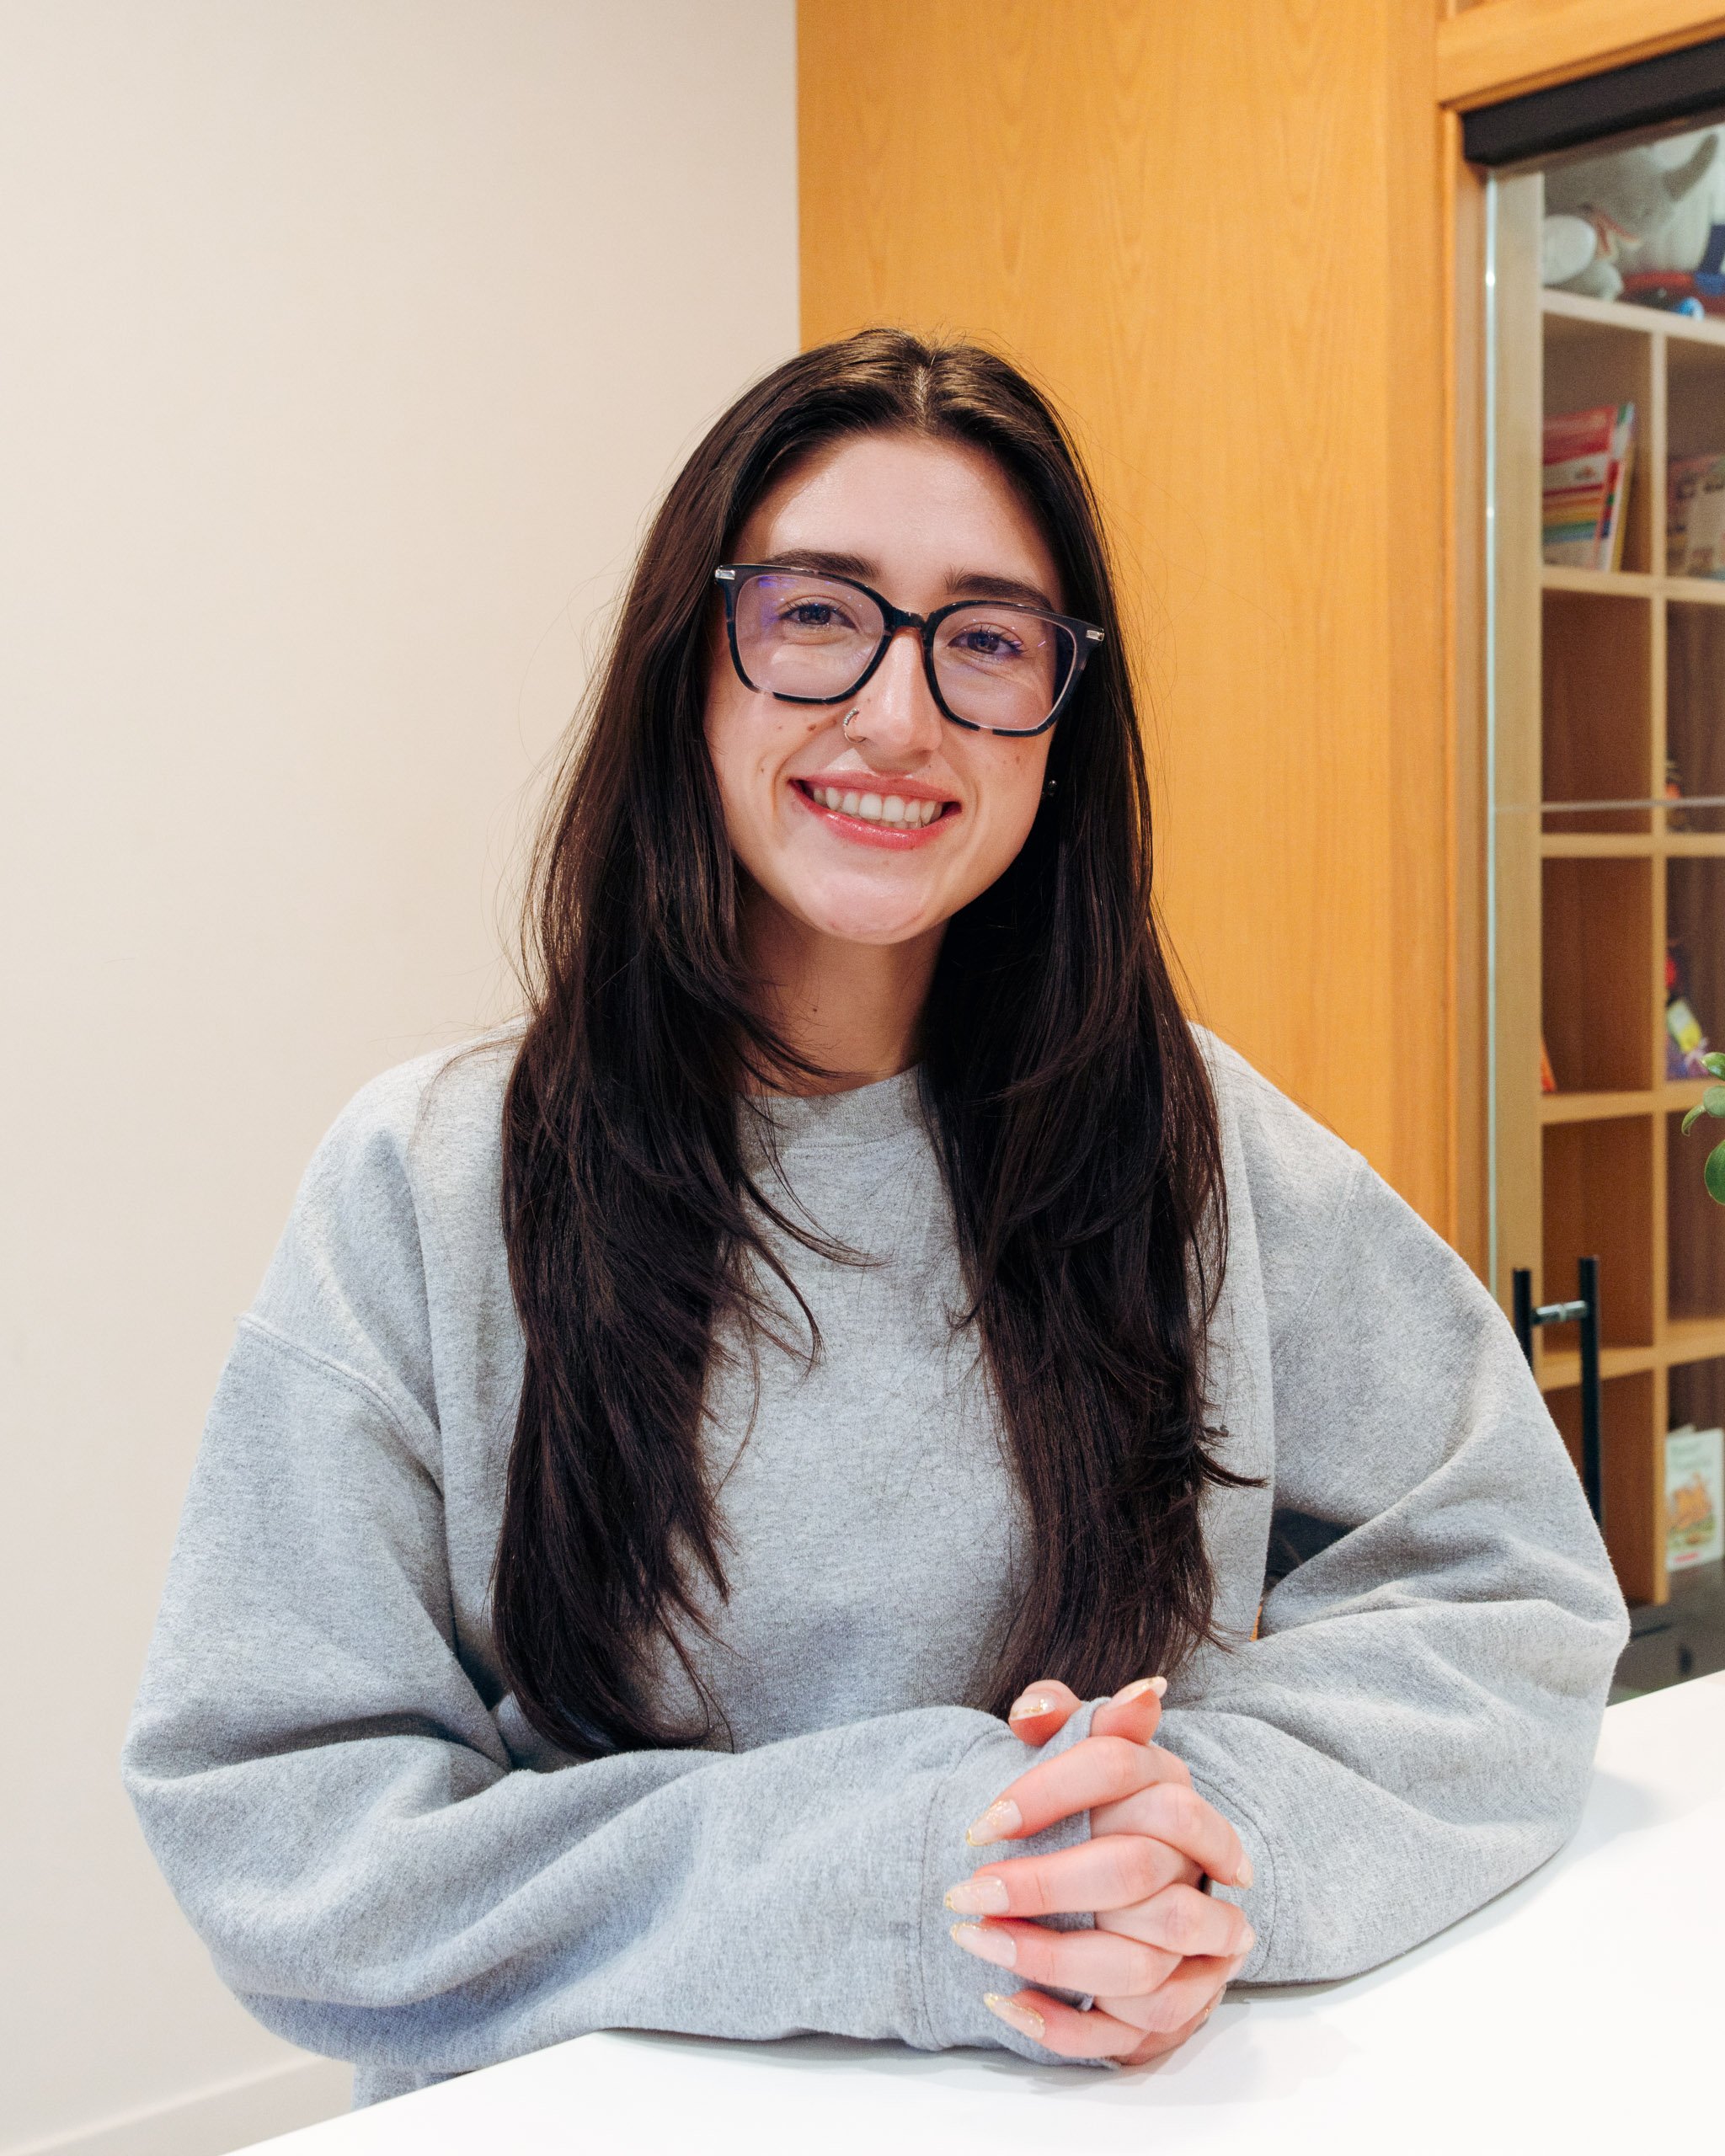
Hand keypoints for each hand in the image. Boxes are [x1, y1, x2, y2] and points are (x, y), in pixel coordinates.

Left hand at [945, 1676, 1254, 2064]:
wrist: (1149, 1891)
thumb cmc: (1100, 1813)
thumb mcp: (1082, 1753)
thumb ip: (1056, 1718)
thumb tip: (1034, 1707)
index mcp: (1168, 1787)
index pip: (1119, 1769)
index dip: (1047, 1791)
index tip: (981, 1824)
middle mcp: (1194, 1861)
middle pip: (1132, 1871)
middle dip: (1041, 1885)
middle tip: (965, 1893)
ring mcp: (1202, 1939)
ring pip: (1140, 1960)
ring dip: (1049, 1958)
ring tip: (976, 1942)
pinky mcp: (1186, 2000)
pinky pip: (1136, 2028)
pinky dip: (1067, 2024)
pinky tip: (1007, 2004)